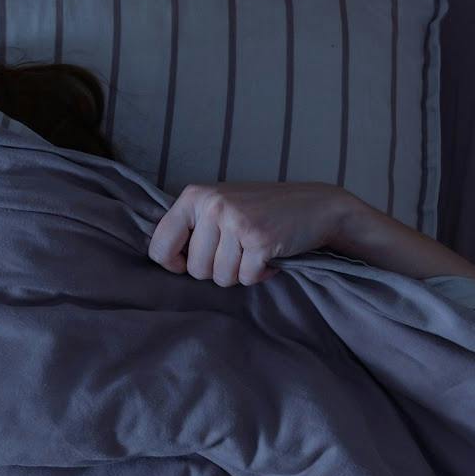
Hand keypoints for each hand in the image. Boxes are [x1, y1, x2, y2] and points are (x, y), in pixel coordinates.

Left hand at [148, 181, 360, 286]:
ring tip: (253, 252)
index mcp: (194, 196)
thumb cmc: (261, 211)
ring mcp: (236, 221)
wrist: (315, 206)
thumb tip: (160, 260)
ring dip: (239, 273)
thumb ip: (190, 228)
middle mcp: (212, 206)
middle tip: (237, 252)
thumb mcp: (218, 207)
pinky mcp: (259, 239)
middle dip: (216, 271)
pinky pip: (245, 278)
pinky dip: (259, 275)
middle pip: (195, 269)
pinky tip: (268, 256)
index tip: (190, 262)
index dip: (174, 264)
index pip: (160, 246)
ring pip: (220, 278)